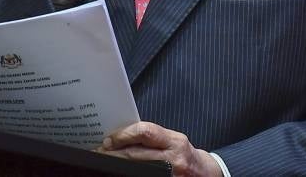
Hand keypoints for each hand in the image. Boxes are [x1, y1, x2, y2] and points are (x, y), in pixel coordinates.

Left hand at [98, 122, 222, 176]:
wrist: (205, 174)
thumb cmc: (185, 154)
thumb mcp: (174, 140)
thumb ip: (153, 137)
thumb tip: (123, 136)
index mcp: (175, 141)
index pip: (145, 132)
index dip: (123, 135)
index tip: (109, 139)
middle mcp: (173, 157)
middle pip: (136, 153)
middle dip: (114, 152)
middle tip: (100, 151)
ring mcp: (170, 173)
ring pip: (136, 168)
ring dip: (117, 165)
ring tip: (106, 161)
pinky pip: (142, 176)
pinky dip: (128, 174)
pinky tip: (119, 172)